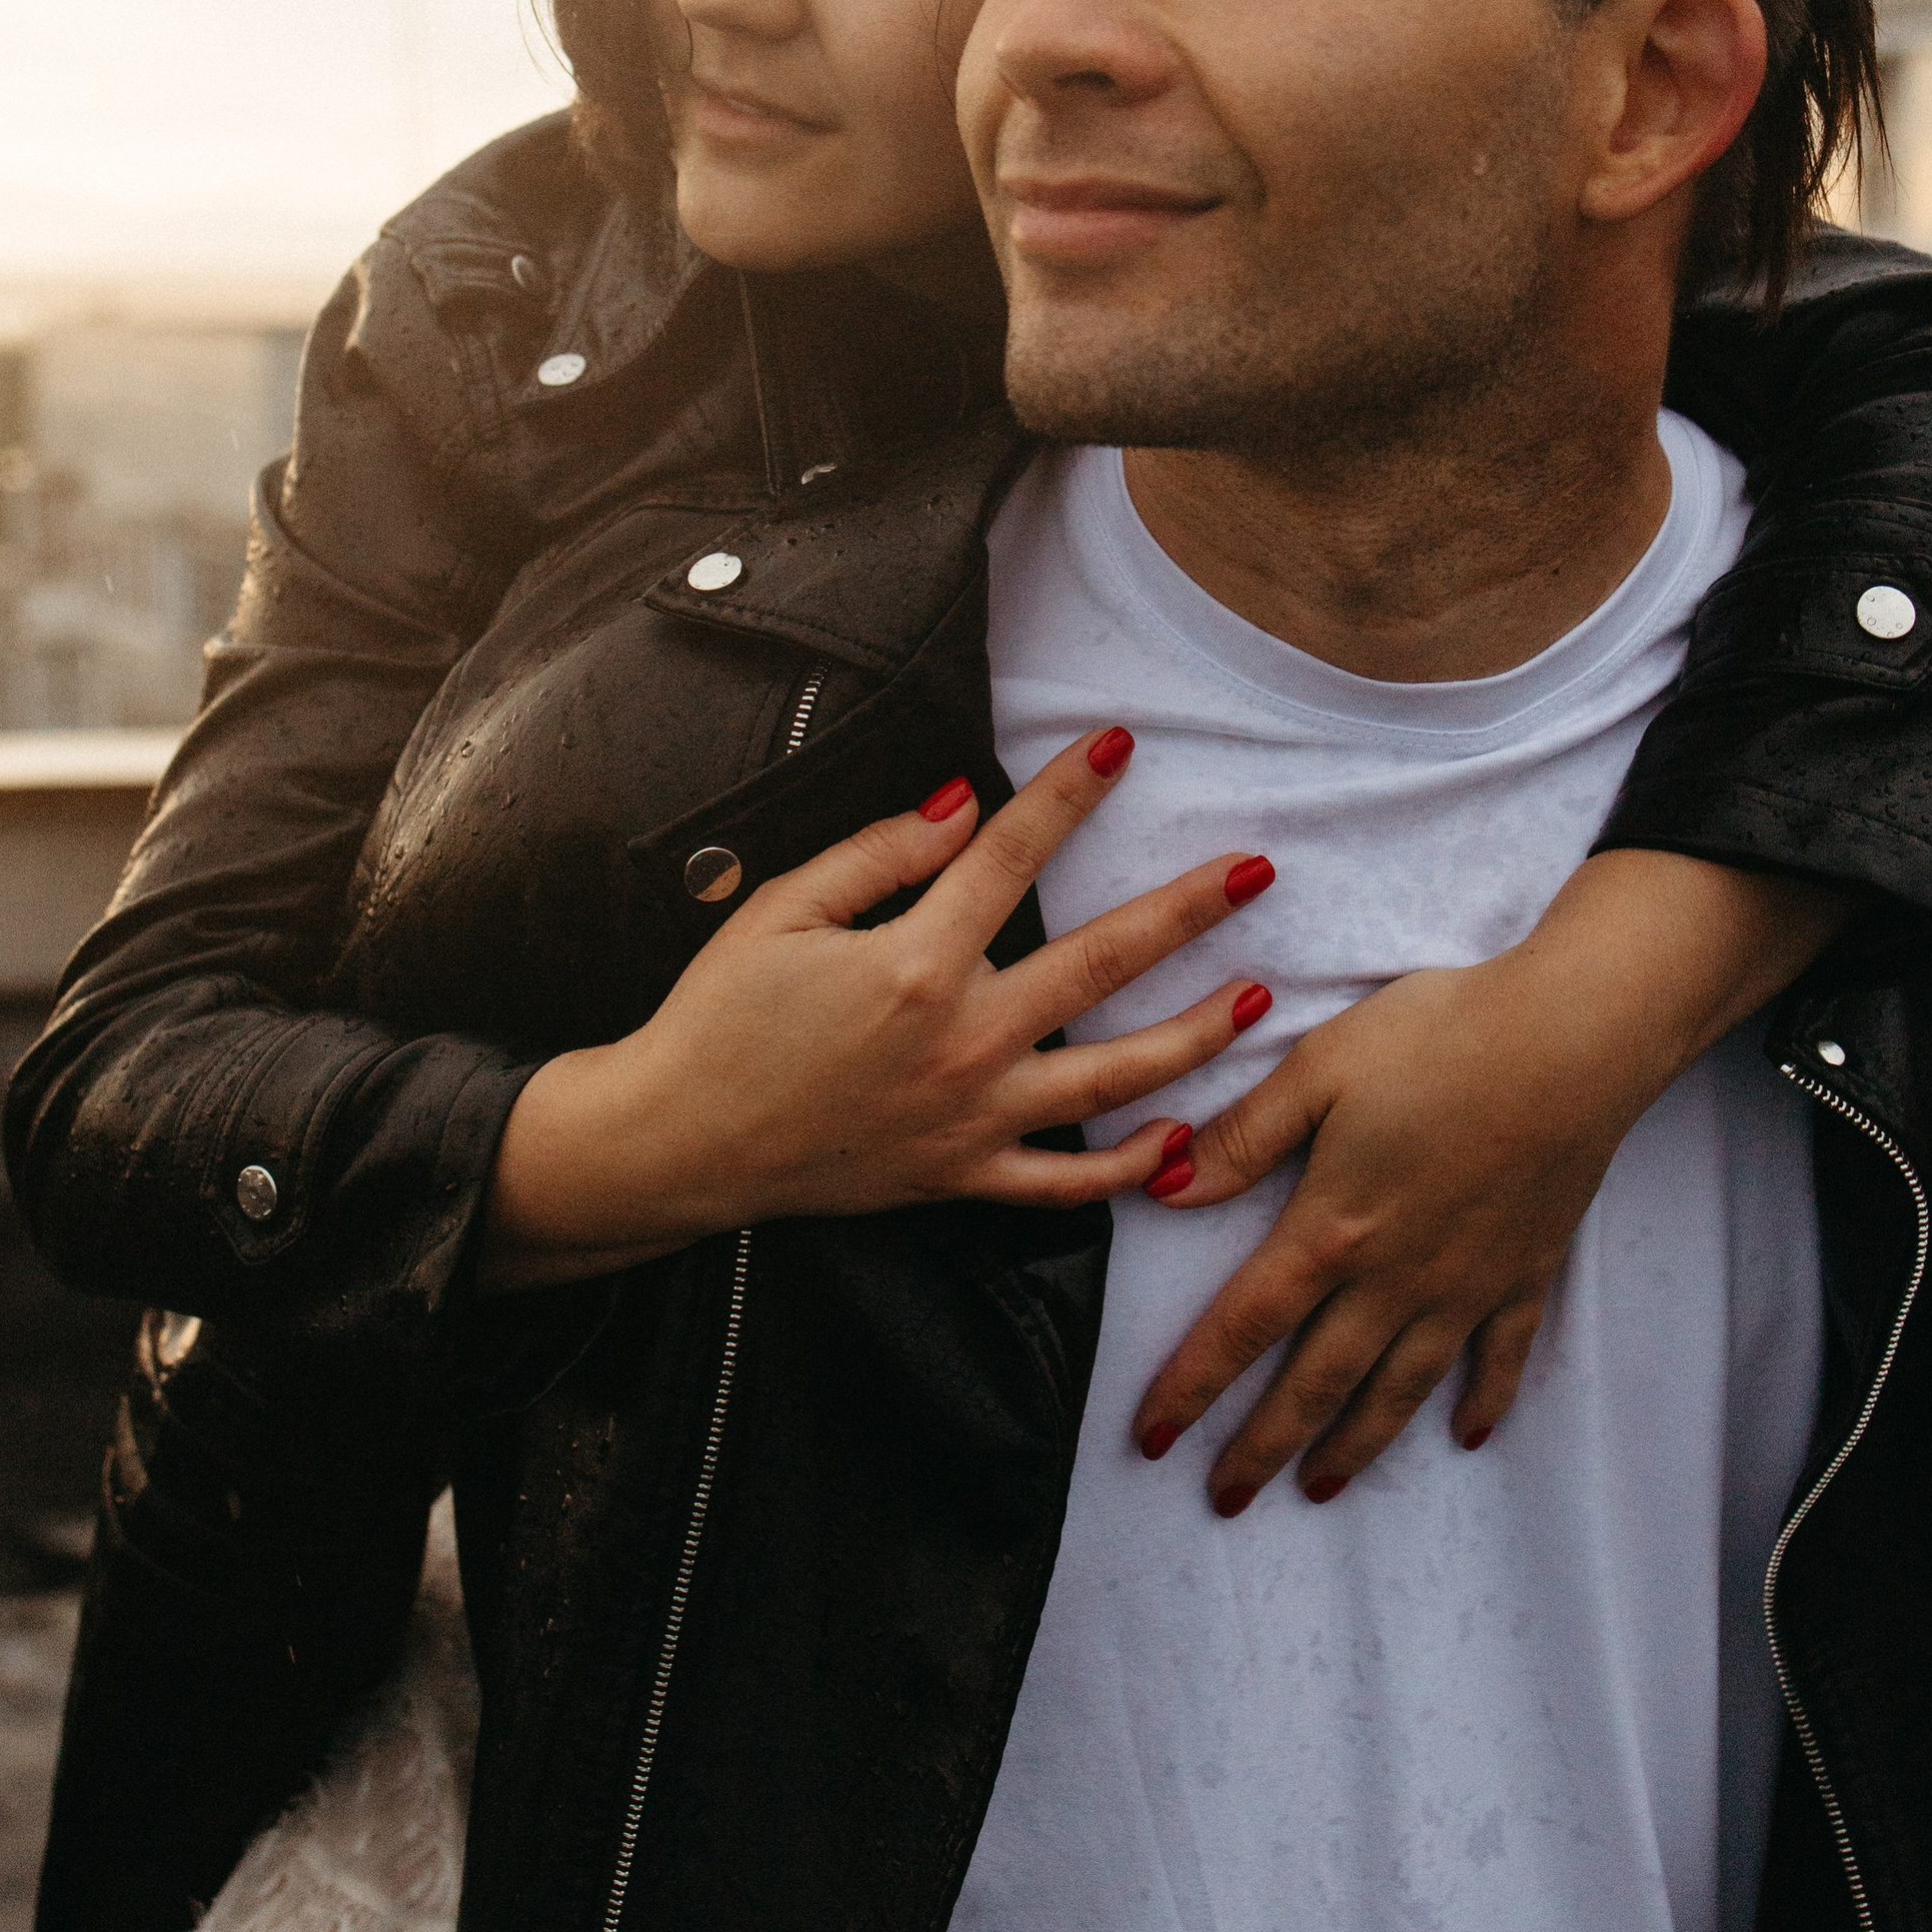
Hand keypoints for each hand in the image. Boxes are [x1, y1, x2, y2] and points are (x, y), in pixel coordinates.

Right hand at [483, 729, 1271, 1289]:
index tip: (1120, 745)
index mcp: (916, 964)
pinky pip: (1062, 1186)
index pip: (1012, 858)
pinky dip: (1127, 1172)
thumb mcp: (780, 911)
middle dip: (1186, 911)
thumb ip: (878, 854)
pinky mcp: (958, 1179)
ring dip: (1192, 1038)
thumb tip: (963, 803)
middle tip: (1256, 872)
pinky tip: (1181, 1143)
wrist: (675, 1142)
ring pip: (1111, 1082)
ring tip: (1256, 1000)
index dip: (1068, 794)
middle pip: (1100, 963)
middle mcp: (962, 1042)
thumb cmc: (717, 1017)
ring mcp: (970, 1119)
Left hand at [1130, 849, 1848, 1511]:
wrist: (1572, 1039)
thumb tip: (1164, 1188)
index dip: (1192, 1385)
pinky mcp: (1526, 1271)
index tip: (1151, 1439)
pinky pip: (1501, 1357)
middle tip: (1225, 1499)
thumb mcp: (1319, 1069)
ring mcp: (1465, 1284)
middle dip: (1263, 1447)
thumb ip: (1243, 1137)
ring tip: (1321, 1489)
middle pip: (1316, 1381)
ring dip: (1356, 1444)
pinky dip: (1484, 1401)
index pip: (1243, 1325)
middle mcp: (1395, 1278)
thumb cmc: (1438, 1039)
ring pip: (1399, 1387)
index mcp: (1331, 1229)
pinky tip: (1469, 1436)